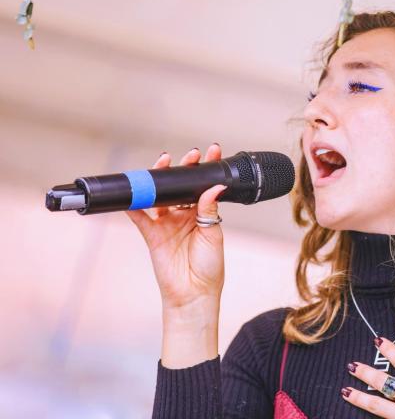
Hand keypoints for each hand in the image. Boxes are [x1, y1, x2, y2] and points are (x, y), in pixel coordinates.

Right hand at [125, 144, 227, 310]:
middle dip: (183, 169)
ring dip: (159, 180)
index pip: (204, 186)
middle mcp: (185, 215)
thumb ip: (209, 210)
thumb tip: (214, 187)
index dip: (207, 169)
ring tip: (163, 162)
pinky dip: (133, 205)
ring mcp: (168, 224)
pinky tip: (130, 193)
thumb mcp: (213, 235)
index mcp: (204, 214)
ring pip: (159, 196)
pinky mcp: (152, 234)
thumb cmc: (209, 267)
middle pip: (180, 187)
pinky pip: (140, 216)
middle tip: (190, 156)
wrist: (194, 293)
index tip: (212, 151)